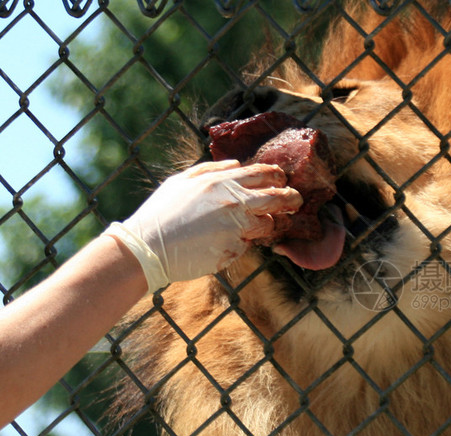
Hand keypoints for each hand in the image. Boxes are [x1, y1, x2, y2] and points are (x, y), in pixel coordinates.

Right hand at [105, 160, 302, 292]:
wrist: (147, 247)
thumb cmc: (161, 214)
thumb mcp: (182, 182)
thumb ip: (211, 170)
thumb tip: (236, 164)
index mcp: (221, 182)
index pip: (263, 173)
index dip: (278, 176)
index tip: (283, 180)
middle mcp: (234, 202)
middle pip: (277, 197)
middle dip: (292, 198)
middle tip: (297, 201)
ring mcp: (236, 228)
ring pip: (268, 224)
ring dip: (270, 225)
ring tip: (264, 226)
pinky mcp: (234, 250)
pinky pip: (247, 246)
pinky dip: (242, 244)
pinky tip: (226, 243)